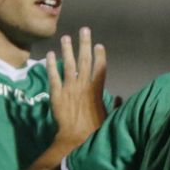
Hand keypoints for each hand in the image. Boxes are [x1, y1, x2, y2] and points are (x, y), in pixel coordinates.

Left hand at [45, 26, 107, 145]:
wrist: (75, 139)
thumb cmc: (95, 130)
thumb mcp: (110, 117)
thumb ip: (115, 106)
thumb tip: (120, 98)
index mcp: (97, 89)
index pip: (100, 67)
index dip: (100, 55)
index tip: (99, 45)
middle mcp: (83, 84)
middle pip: (84, 60)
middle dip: (85, 43)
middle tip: (84, 30)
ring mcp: (69, 88)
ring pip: (68, 64)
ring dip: (67, 49)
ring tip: (66, 37)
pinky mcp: (56, 94)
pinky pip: (53, 76)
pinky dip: (51, 65)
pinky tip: (50, 55)